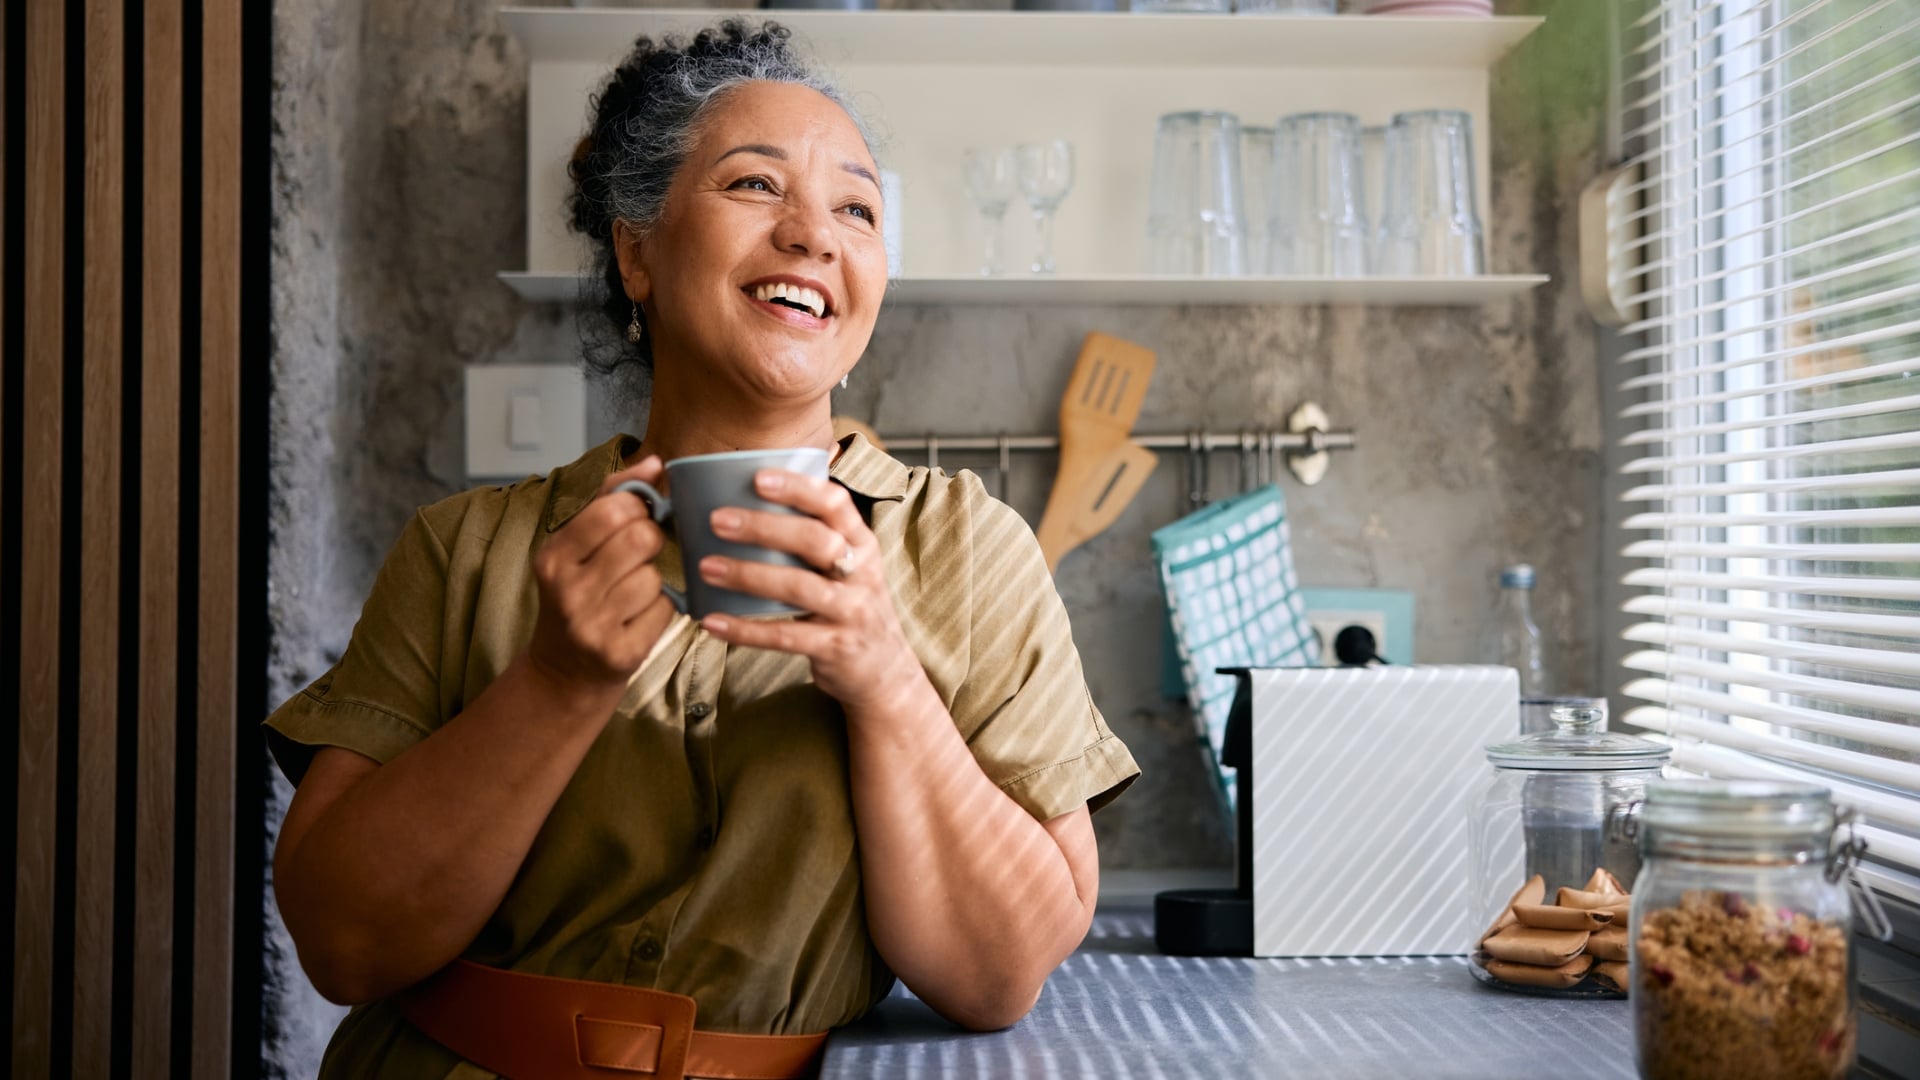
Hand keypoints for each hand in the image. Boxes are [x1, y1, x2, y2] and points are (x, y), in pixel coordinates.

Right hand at [524, 456, 678, 694]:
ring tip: (632, 592)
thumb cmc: (577, 595)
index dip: (638, 508)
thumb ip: (612, 497)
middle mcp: (566, 591)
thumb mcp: (576, 546)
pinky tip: (639, 617)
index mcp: (553, 556)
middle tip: (640, 554)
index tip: (636, 518)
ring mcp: (592, 625)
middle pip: (641, 540)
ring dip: (654, 581)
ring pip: (655, 578)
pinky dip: (661, 610)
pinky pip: (666, 610)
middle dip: (651, 541)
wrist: (564, 671)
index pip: (612, 509)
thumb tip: (655, 463)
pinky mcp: (620, 653)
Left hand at [695, 468, 916, 711]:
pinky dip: (745, 630)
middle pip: (815, 540)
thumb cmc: (850, 607)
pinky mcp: (836, 648)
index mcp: (862, 544)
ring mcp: (852, 611)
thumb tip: (752, 498)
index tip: (757, 477)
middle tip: (717, 519)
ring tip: (706, 566)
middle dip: (764, 527)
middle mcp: (862, 573)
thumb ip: (813, 538)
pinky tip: (712, 621)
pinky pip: (786, 636)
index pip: (836, 504)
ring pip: (799, 587)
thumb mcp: (848, 566)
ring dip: (748, 575)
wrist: (884, 672)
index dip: (798, 487)